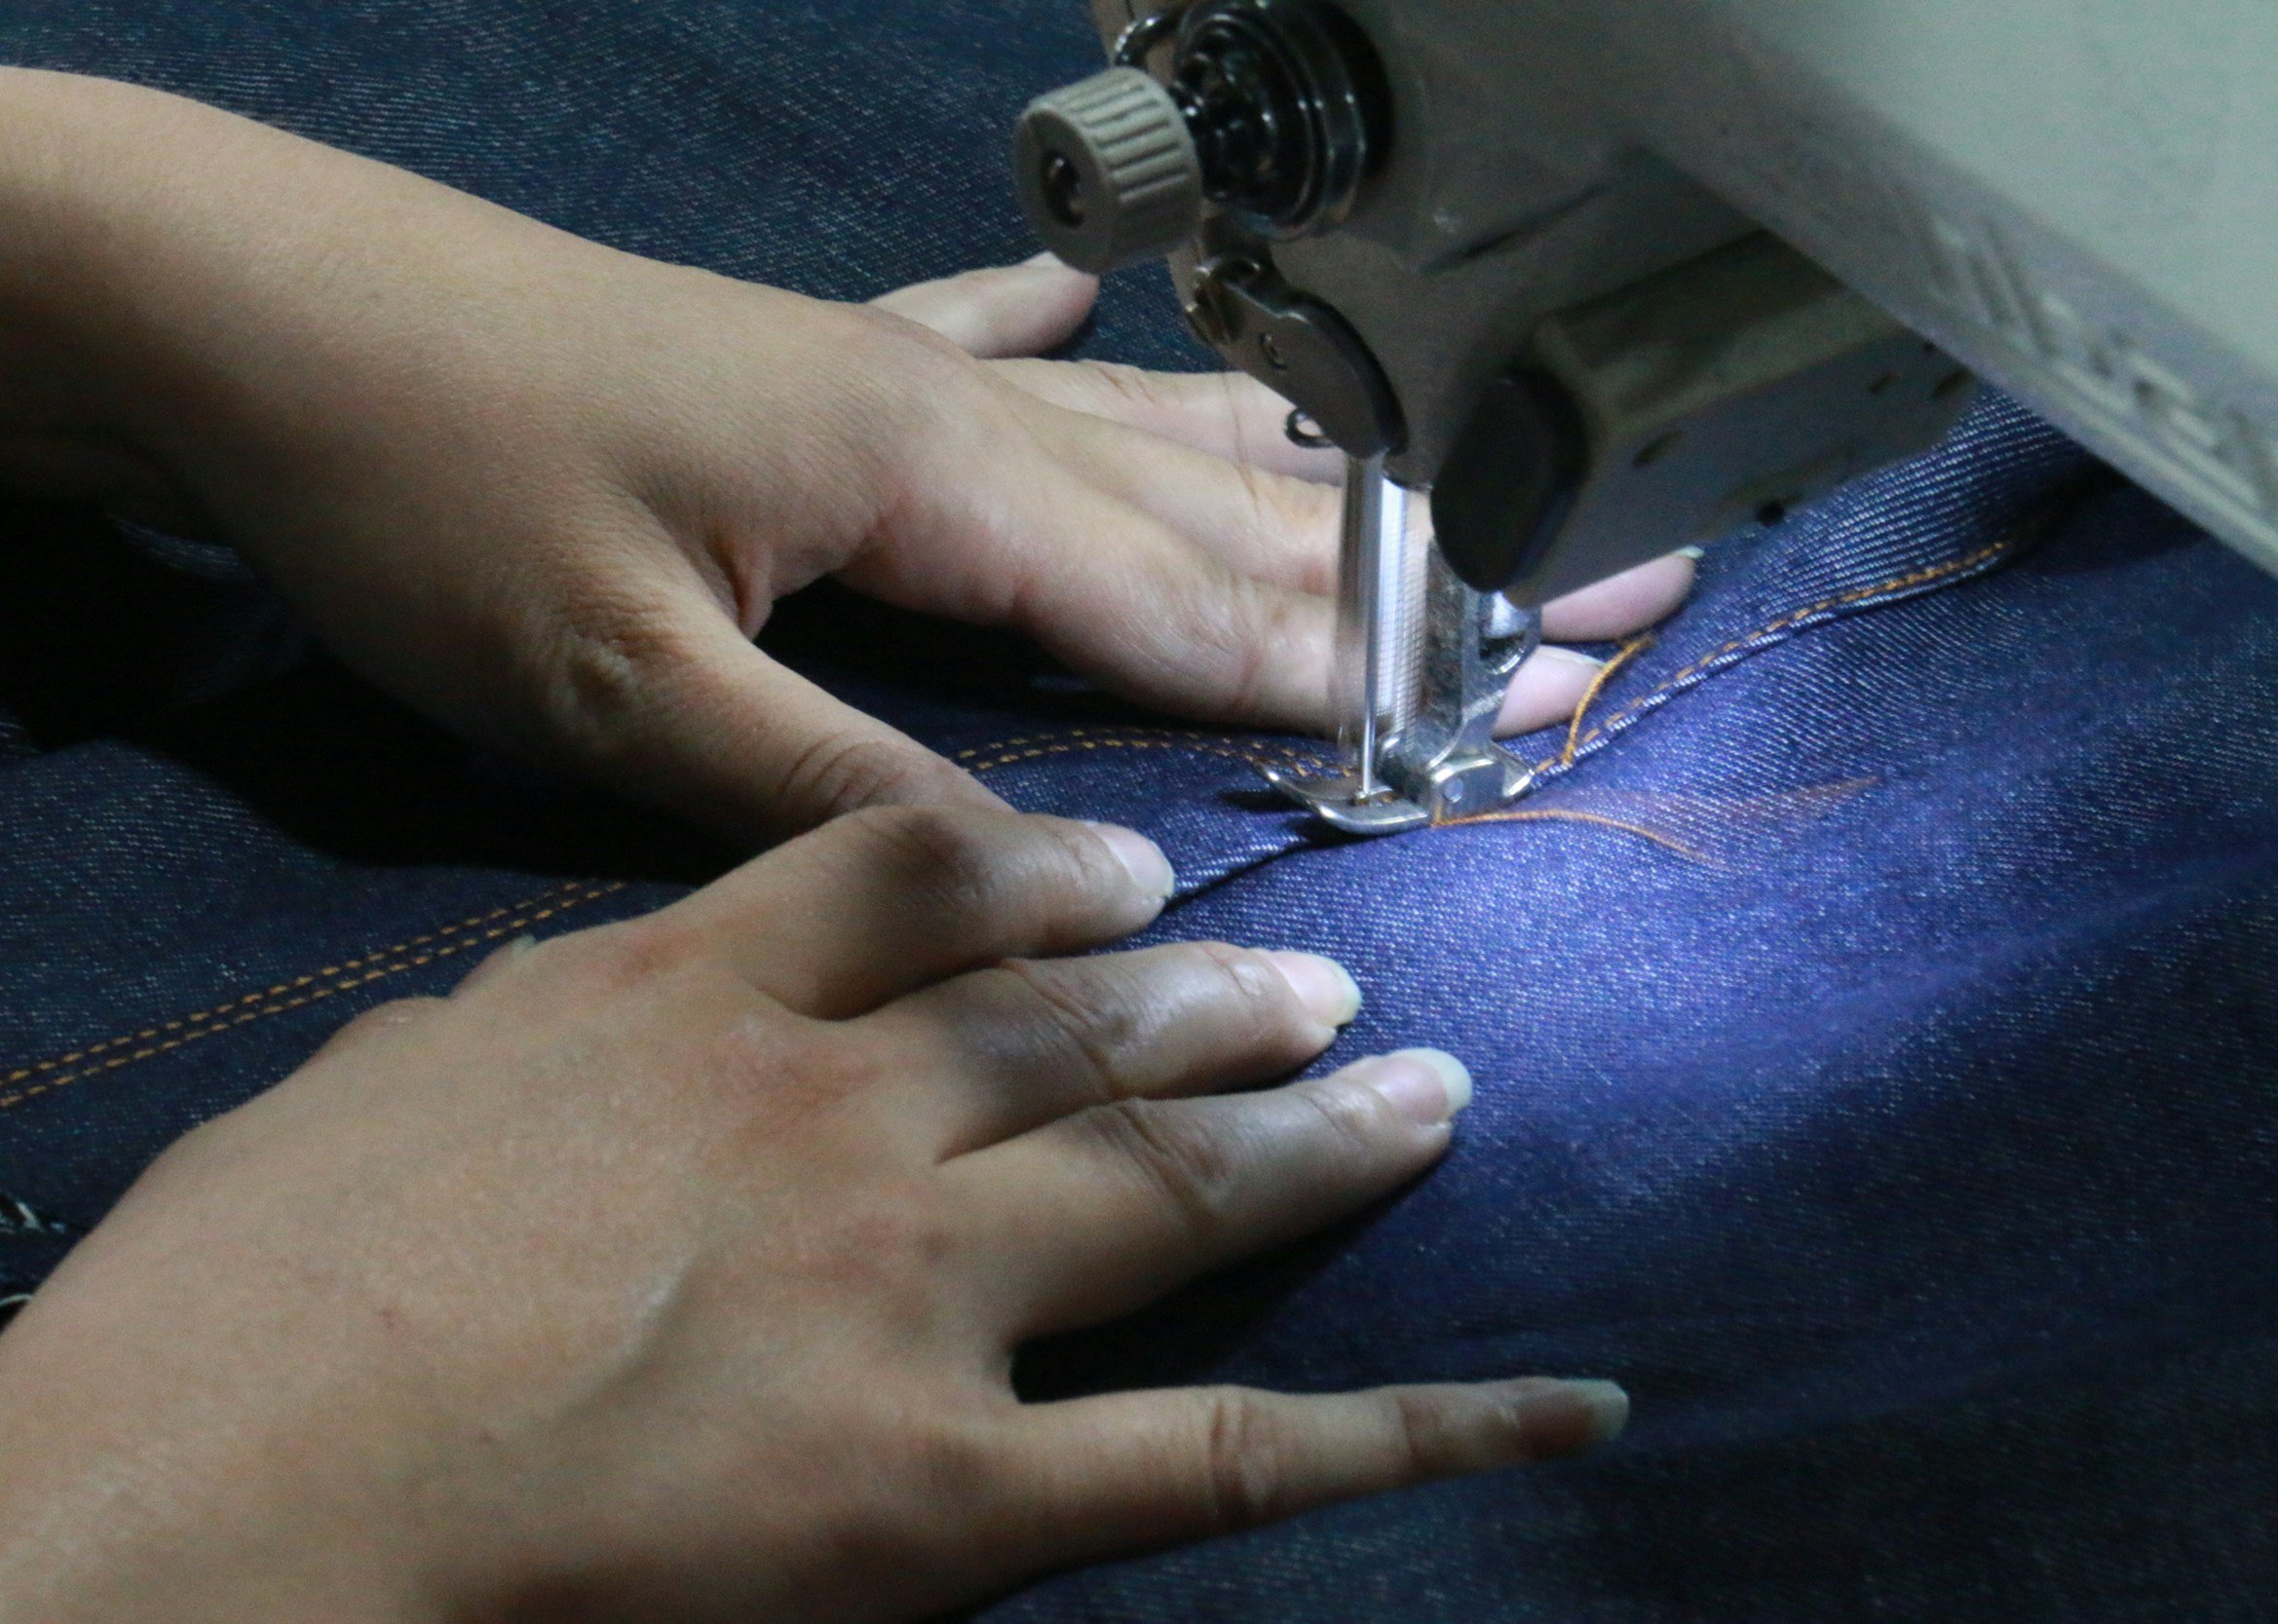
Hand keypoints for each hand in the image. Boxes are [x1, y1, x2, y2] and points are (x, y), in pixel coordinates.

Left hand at [0, 70, 1693, 842]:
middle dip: (1415, 565)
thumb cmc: (432, 496)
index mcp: (931, 481)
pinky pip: (984, 343)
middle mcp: (947, 410)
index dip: (1366, 667)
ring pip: (1144, 427)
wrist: (263, 309)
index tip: (1533, 702)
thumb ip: (848, 790)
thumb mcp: (629, 687)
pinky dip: (1075, 343)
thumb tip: (1051, 890)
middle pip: (1226, 502)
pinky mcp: (803, 358)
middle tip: (1590, 584)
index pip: (1194, 604)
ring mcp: (882, 367)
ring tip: (1441, 482)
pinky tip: (1112, 312)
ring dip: (1302, 470)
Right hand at [0, 807, 1626, 1621]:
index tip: (1136, 868)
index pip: (923, 870)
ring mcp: (907, 1289)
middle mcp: (835, 1109)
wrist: (180, 1515)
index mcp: (691, 992)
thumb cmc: (241, 1305)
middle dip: (1217, 992)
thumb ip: (553, 1017)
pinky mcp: (945, 1494)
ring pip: (1171, 1173)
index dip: (1055, 866)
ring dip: (1319, 1125)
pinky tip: (1564, 1401)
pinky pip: (1223, 1452)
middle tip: (1327, 971)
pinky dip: (1421, 1427)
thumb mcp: (393, 1082)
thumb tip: (617, 991)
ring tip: (1426, 1086)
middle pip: (1080, 1016)